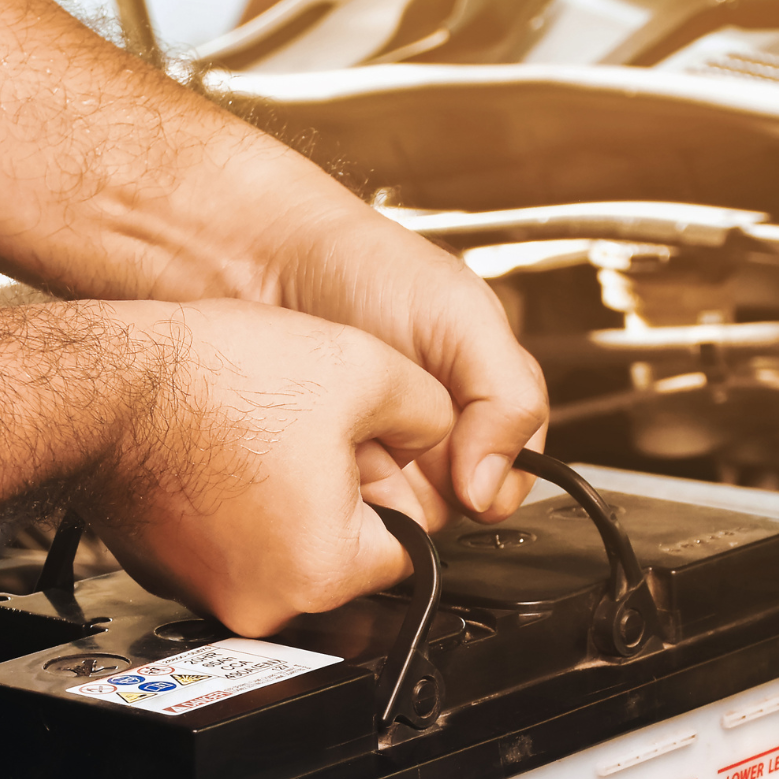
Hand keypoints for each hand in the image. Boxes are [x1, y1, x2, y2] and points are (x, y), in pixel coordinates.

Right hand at [79, 300, 456, 638]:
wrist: (102, 384)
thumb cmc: (211, 383)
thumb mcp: (363, 370)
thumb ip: (432, 411)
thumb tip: (442, 431)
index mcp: (326, 570)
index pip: (408, 549)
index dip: (399, 490)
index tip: (374, 454)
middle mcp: (268, 604)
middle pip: (345, 555)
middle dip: (342, 498)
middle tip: (311, 438)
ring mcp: (212, 596)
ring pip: (288, 552)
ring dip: (289, 503)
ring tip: (261, 441)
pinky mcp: (173, 576)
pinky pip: (231, 549)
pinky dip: (236, 511)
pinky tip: (223, 456)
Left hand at [268, 203, 548, 524]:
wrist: (266, 261)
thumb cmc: (365, 270)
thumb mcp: (463, 317)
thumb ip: (507, 397)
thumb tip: (493, 488)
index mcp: (486, 402)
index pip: (512, 478)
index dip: (490, 484)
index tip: (460, 471)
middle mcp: (439, 436)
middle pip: (455, 508)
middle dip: (425, 485)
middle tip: (396, 437)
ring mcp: (385, 458)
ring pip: (401, 517)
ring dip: (379, 487)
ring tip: (356, 437)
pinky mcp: (332, 473)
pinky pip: (346, 511)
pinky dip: (335, 487)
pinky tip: (321, 448)